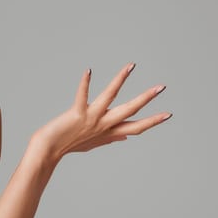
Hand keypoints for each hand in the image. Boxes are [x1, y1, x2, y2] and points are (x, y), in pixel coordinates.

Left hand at [31, 63, 170, 162]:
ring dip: (120, 80)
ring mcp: (91, 118)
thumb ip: (112, 137)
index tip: (168, 114)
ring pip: (110, 97)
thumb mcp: (96, 142)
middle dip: (146, 98)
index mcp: (109, 131)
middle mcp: (103, 124)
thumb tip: (128, 135)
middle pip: (130, 110)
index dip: (153, 121)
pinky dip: (85, 83)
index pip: (137, 127)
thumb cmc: (70, 144)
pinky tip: (89, 71)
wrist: (49, 150)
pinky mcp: (77, 113)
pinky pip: (82, 96)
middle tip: (162, 86)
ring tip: (130, 66)